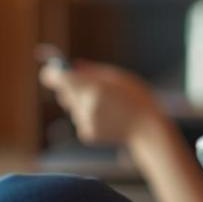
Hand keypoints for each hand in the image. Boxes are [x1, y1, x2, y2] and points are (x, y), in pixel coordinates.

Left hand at [38, 60, 160, 145]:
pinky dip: (90, 118)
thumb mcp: (118, 77)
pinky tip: (109, 119)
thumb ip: (92, 71)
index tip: (56, 70)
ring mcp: (84, 122)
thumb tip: (72, 66)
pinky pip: (80, 120)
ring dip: (84, 104)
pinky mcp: (87, 135)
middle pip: (64, 93)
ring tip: (109, 107)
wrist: (148, 129)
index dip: (53, 73)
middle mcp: (84, 105)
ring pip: (73, 107)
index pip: (55, 78)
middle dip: (72, 88)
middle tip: (91, 87)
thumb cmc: (136, 98)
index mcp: (92, 87)